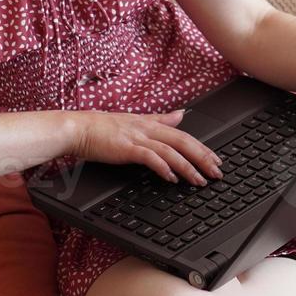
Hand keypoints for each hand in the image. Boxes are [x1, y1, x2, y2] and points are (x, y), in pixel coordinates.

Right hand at [74, 109, 223, 184]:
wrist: (78, 128)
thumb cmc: (103, 128)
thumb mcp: (136, 120)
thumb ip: (159, 119)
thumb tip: (180, 114)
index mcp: (152, 123)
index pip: (184, 136)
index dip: (203, 148)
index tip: (216, 161)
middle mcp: (148, 129)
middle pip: (183, 142)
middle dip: (203, 158)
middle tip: (217, 173)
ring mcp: (137, 138)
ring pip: (171, 151)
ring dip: (188, 167)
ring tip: (199, 180)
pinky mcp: (126, 148)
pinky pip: (149, 157)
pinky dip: (163, 167)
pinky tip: (172, 177)